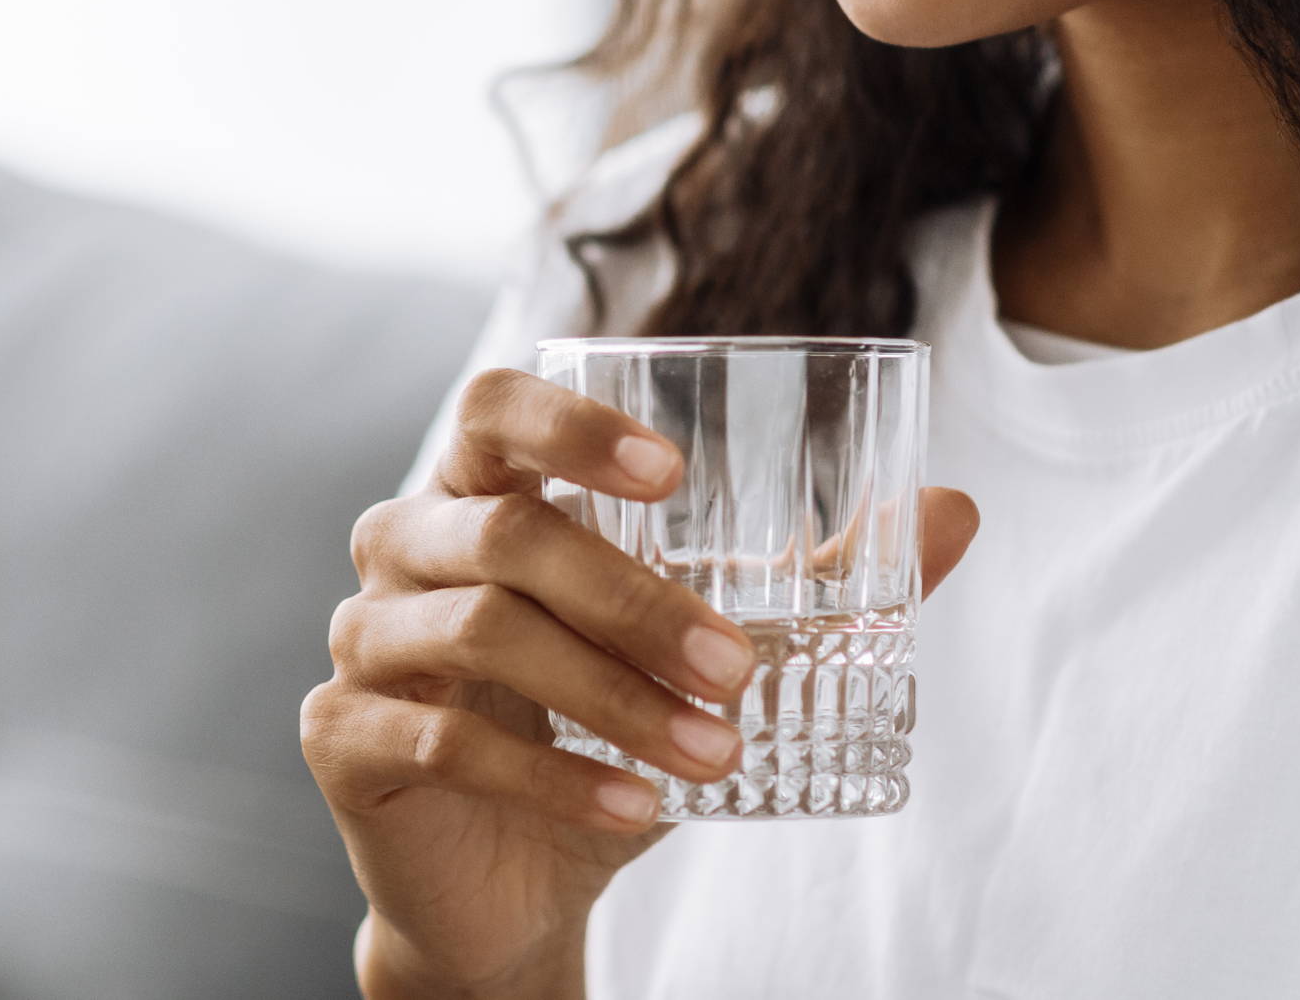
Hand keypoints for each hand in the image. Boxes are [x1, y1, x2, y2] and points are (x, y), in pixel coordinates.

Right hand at [301, 367, 980, 999]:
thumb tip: (956, 509)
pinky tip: (641, 814)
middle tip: (742, 669)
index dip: (568, 423)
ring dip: (612, 695)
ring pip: (480, 633)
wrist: (506, 891)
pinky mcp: (343, 736)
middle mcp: (401, 546)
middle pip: (507, 533)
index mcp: (475, 494)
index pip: (488, 409)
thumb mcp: (703, 652)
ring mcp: (361, 639)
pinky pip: (444, 740)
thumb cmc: (597, 734)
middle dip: (637, 602)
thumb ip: (812, 582)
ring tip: (714, 753)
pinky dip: (557, 780)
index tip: (673, 471)